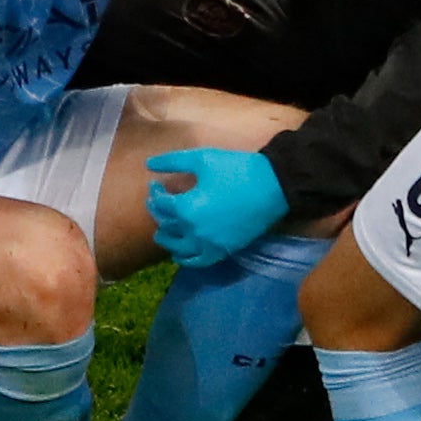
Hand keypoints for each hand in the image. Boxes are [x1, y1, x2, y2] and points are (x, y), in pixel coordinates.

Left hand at [145, 149, 291, 266]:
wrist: (272, 185)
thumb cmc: (236, 169)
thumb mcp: (202, 159)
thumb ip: (172, 162)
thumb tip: (148, 164)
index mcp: (186, 208)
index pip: (160, 205)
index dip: (154, 193)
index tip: (154, 184)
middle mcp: (194, 231)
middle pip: (166, 226)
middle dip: (158, 213)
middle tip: (157, 203)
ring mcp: (209, 244)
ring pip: (178, 248)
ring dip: (167, 238)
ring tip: (163, 230)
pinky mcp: (223, 250)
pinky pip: (198, 261)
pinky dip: (185, 259)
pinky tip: (179, 253)